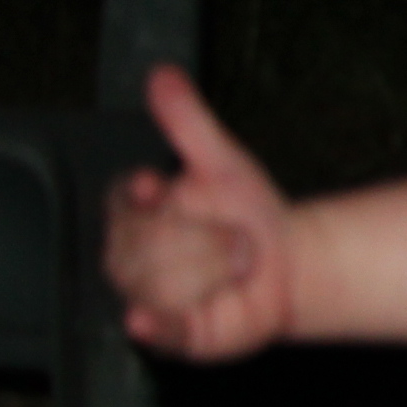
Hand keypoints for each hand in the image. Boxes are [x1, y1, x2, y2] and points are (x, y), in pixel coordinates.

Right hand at [105, 67, 296, 360]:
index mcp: (138, 209)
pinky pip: (153, 328)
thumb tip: (163, 76)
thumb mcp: (223, 160)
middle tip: (237, 239)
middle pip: (142, 245)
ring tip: (237, 265)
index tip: (156, 187)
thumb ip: (189, 120)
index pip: (121, 200)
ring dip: (210, 271)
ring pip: (155, 283)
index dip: (136, 195)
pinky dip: (150, 324)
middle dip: (202, 239)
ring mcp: (149, 293)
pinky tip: (144, 319)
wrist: (286, 263)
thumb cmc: (247, 212)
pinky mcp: (172, 330)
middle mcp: (134, 252)